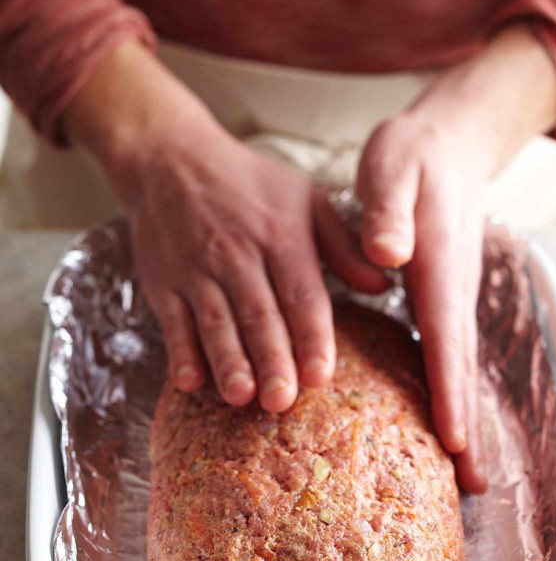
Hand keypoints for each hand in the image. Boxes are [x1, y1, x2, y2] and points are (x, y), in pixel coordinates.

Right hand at [63, 43, 386, 413]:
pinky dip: (180, 351)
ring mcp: (197, 270)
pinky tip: (190, 382)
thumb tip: (384, 286)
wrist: (172, 159)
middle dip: (271, 360)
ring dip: (228, 361)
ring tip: (241, 396)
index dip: (311, 336)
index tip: (319, 375)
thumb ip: (344, 247)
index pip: (301, 294)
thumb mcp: (305, 201)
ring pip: (215, 322)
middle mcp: (238, 255)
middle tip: (282, 401)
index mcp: (281, 236)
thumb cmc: (250, 186)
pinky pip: (173, 321)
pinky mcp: (165, 283)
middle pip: (258, 315)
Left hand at [355, 23, 555, 493]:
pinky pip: (449, 358)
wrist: (449, 145)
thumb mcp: (394, 167)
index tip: (452, 441)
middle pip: (461, 371)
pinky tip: (444, 423)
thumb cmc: (414, 158)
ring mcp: (452, 301)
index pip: (444, 342)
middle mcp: (453, 294)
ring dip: (464, 420)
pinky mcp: (443, 303)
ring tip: (467, 471)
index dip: (450, 393)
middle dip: (468, 428)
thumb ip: (389, 211)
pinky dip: (451, 395)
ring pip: (459, 370)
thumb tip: (388, 257)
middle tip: (473, 485)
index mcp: (439, 270)